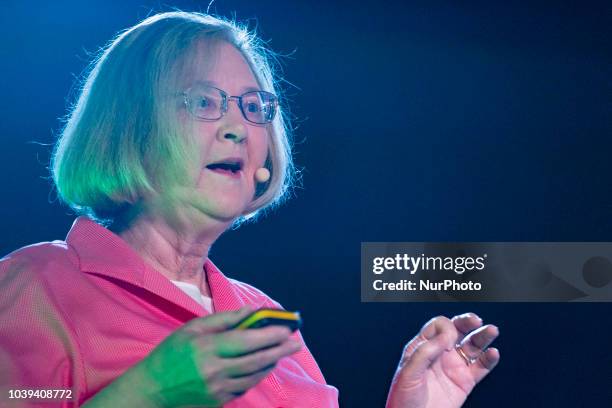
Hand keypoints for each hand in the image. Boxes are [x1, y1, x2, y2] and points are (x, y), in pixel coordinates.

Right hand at [129, 307, 301, 406]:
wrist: (152, 390)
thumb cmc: (171, 354)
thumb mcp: (192, 329)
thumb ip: (223, 320)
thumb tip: (251, 310)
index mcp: (206, 348)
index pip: (246, 341)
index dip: (269, 335)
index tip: (286, 328)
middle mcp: (214, 371)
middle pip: (256, 360)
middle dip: (280, 350)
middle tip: (296, 342)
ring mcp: (218, 389)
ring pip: (255, 375)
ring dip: (272, 362)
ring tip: (282, 351)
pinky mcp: (219, 401)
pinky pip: (245, 386)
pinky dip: (257, 374)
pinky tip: (263, 365)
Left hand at [386, 313, 499, 407]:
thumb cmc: (403, 398)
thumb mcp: (408, 372)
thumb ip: (425, 352)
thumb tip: (446, 335)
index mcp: (422, 346)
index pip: (437, 327)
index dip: (445, 329)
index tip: (447, 343)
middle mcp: (439, 353)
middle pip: (456, 330)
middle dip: (466, 322)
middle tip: (476, 320)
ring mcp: (453, 366)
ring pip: (472, 346)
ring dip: (482, 336)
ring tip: (492, 330)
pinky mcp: (465, 381)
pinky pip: (480, 367)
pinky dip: (489, 359)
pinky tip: (493, 353)